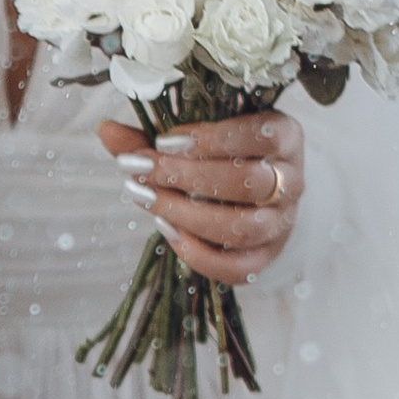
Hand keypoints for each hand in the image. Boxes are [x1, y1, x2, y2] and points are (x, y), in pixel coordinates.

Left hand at [97, 108, 302, 285]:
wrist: (258, 196)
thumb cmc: (223, 155)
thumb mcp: (198, 136)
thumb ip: (156, 136)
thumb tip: (106, 131)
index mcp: (285, 136)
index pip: (260, 134)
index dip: (211, 138)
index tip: (165, 140)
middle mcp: (292, 180)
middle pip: (249, 183)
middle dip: (189, 177)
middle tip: (144, 171)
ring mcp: (282, 223)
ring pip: (243, 227)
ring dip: (187, 215)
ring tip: (147, 200)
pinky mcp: (266, 257)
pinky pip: (237, 268)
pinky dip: (198, 254)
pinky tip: (167, 231)